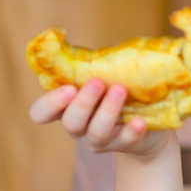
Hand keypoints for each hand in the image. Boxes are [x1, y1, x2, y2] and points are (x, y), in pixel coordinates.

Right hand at [29, 78, 170, 160]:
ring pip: (97, 132)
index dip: (50, 103)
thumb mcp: (103, 76)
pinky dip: (132, 131)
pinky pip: (126, 141)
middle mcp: (79, 127)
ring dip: (108, 111)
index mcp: (66, 108)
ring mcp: (100, 140)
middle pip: (71, 122)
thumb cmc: (117, 89)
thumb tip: (90, 45)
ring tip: (120, 90)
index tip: (68, 88)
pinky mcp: (125, 145)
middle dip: (83, 103)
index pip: (41, 113)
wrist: (149, 120)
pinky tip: (140, 121)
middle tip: (97, 82)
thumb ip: (94, 64)